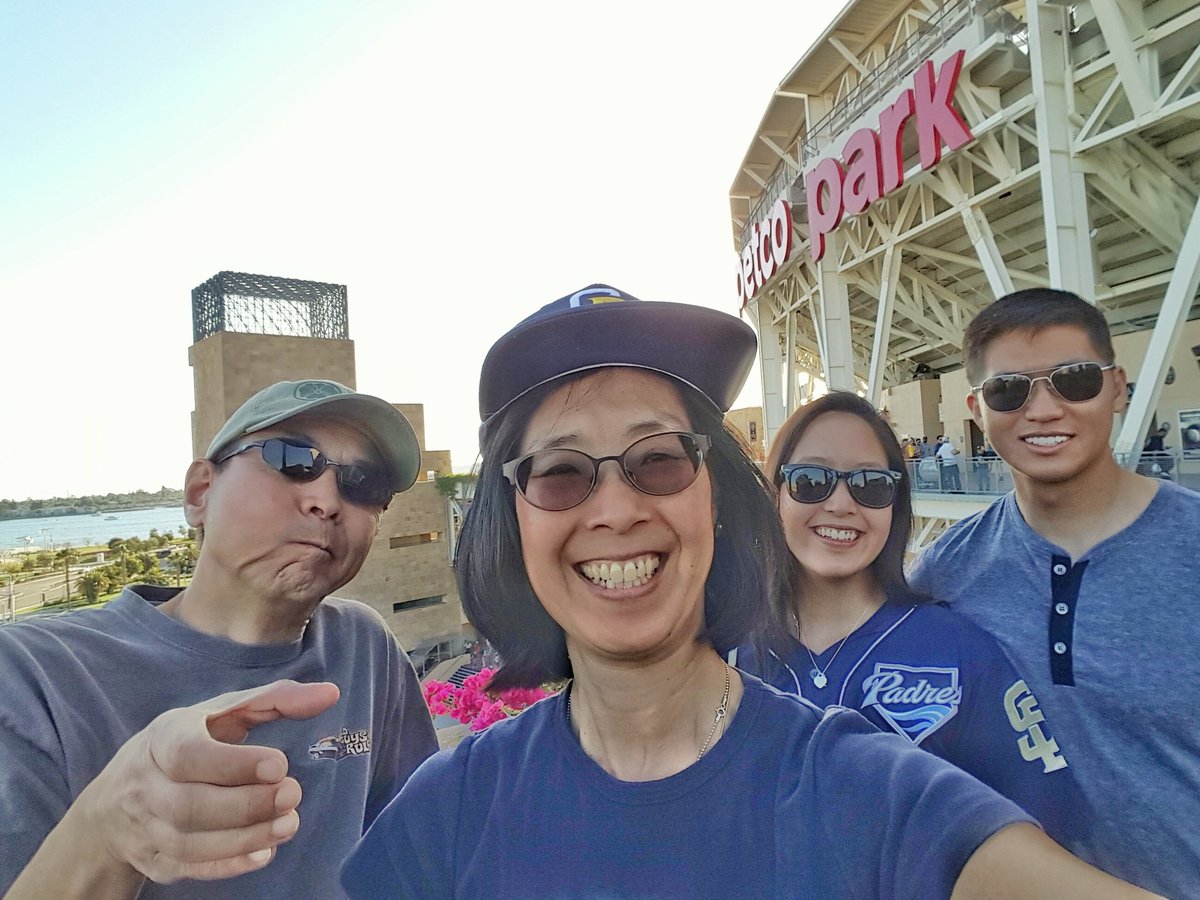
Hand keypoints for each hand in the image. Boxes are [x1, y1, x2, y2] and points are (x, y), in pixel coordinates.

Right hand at [78, 679, 339, 883]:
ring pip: (191, 843)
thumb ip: (274, 700)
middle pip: (191, 806)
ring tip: (289, 824)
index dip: (233, 764)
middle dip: (247, 805)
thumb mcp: (220, 713)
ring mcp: (147, 828)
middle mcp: (146, 786)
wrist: (114, 802)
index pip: (188, 755)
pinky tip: (264, 853)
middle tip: (293, 795)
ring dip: (245, 838)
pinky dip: (228, 865)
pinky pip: (190, 869)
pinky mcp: (155, 862)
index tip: (279, 764)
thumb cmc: (184, 744)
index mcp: (162, 740)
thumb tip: (329, 695)